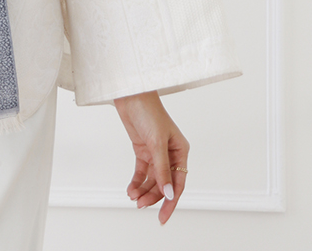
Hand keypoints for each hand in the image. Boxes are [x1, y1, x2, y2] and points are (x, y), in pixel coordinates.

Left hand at [113, 90, 188, 223]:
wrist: (130, 95)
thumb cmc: (148, 111)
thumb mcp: (157, 142)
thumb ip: (162, 169)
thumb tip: (167, 193)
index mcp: (180, 151)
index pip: (178, 183)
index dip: (171, 202)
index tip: (163, 217)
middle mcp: (170, 154)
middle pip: (163, 183)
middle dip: (152, 196)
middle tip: (140, 205)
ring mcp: (156, 152)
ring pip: (152, 179)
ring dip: (143, 189)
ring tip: (133, 197)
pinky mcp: (143, 150)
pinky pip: (141, 171)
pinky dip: (136, 181)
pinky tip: (130, 189)